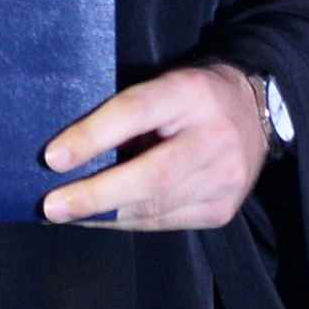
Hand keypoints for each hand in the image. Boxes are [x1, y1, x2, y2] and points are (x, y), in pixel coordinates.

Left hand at [41, 63, 273, 232]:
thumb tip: (69, 152)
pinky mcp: (221, 209)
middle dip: (95, 196)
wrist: (256, 112)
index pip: (136, 112)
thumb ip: (125, 114)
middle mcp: (213, 137)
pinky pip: (163, 223)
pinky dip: (127, 222)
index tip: (52, 158)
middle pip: (150, 176)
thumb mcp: (163, 86)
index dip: (92, 137)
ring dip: (104, 214)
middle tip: (52, 206)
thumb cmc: (191, 97)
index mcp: (191, 93)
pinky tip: (102, 218)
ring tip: (67, 214)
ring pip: (154, 208)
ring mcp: (223, 179)